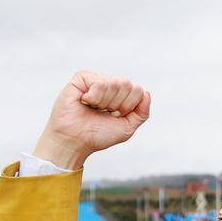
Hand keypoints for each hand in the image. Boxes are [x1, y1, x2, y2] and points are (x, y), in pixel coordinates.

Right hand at [32, 72, 150, 170]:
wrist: (75, 142)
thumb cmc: (98, 135)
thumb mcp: (127, 127)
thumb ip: (142, 112)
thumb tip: (146, 93)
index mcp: (120, 94)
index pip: (138, 90)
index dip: (128, 107)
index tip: (115, 116)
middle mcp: (109, 84)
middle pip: (127, 84)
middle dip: (118, 105)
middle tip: (103, 112)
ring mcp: (95, 80)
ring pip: (115, 83)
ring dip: (105, 103)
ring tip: (93, 108)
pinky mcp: (81, 78)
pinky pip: (100, 83)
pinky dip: (94, 98)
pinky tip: (85, 102)